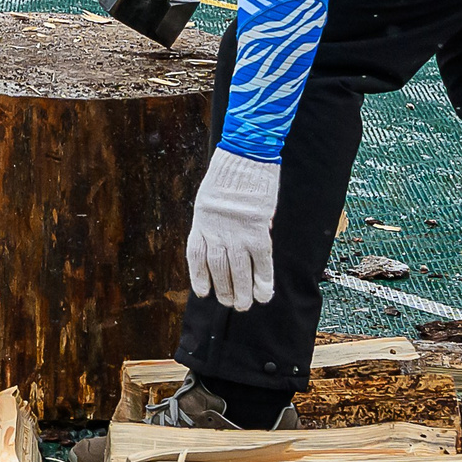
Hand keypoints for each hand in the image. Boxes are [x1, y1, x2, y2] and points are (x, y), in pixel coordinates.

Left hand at [186, 148, 280, 311]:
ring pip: (237, 270)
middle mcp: (215, 230)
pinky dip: (263, 279)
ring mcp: (235, 231)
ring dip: (241, 291)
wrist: (244, 156)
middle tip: (230, 304)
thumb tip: (233, 241)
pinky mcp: (256, 229)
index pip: (197, 256)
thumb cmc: (229, 172)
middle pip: (218, 267)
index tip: (203, 292)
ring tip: (244, 305)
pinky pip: (260, 261)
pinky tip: (264, 292)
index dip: (199, 277)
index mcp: (201, 221)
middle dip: (223, 289)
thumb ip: (217, 220)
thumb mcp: (210, 197)